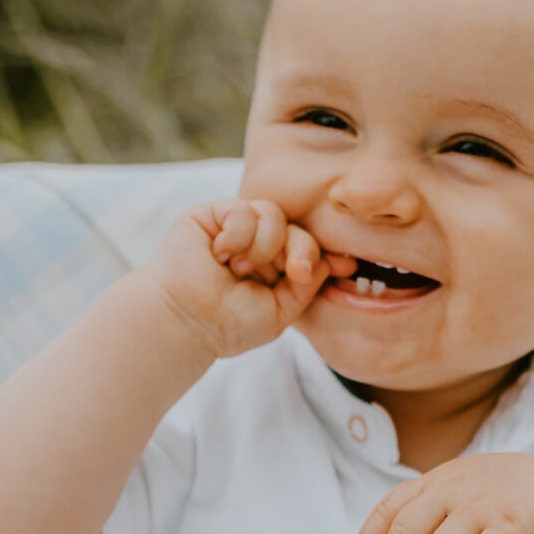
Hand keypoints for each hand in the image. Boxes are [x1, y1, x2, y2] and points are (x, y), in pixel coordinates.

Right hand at [146, 198, 354, 359]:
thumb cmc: (228, 324)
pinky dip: (238, 234)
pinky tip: (221, 255)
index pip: (308, 249)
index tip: (346, 266)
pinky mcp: (213, 215)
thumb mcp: (281, 311)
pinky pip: (244, 209)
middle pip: (297, 229)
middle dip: (301, 250)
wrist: (187, 321)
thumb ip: (307, 285)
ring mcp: (235, 228)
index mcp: (274, 268)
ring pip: (273, 215)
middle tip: (292, 273)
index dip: (326, 253)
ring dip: (264, 246)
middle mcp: (257, 245)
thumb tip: (328, 261)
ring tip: (239, 269)